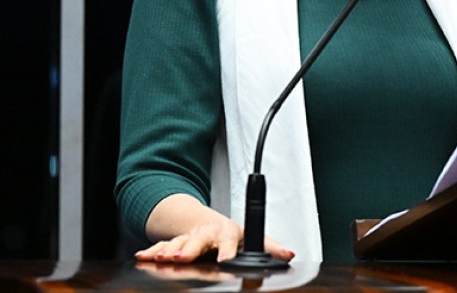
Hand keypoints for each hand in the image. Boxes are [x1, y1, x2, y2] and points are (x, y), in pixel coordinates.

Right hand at [138, 194, 294, 263]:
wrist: (206, 221)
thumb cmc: (230, 234)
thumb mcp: (252, 237)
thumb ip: (270, 246)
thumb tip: (289, 254)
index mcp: (228, 232)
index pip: (230, 239)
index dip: (227, 249)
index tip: (225, 258)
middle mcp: (207, 233)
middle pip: (199, 239)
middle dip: (190, 248)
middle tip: (183, 257)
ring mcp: (189, 237)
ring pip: (178, 242)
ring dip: (168, 250)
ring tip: (159, 258)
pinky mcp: (175, 242)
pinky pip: (161, 246)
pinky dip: (152, 251)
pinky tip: (143, 257)